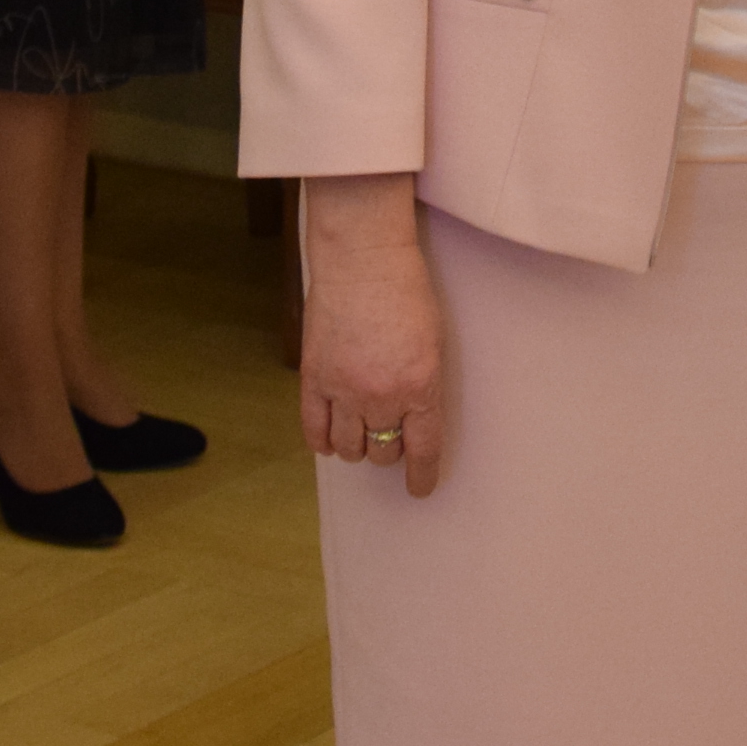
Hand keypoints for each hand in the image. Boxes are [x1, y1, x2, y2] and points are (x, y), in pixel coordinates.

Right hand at [301, 173, 448, 495]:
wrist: (362, 257)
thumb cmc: (406, 290)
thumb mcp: (433, 340)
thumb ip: (423, 383)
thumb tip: (413, 419)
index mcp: (420, 385)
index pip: (423, 449)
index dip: (422, 476)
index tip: (420, 488)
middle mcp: (381, 395)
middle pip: (384, 450)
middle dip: (390, 448)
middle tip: (391, 433)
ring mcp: (343, 389)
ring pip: (349, 447)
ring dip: (358, 445)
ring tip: (362, 429)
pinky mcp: (313, 378)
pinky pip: (314, 431)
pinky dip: (324, 441)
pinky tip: (331, 438)